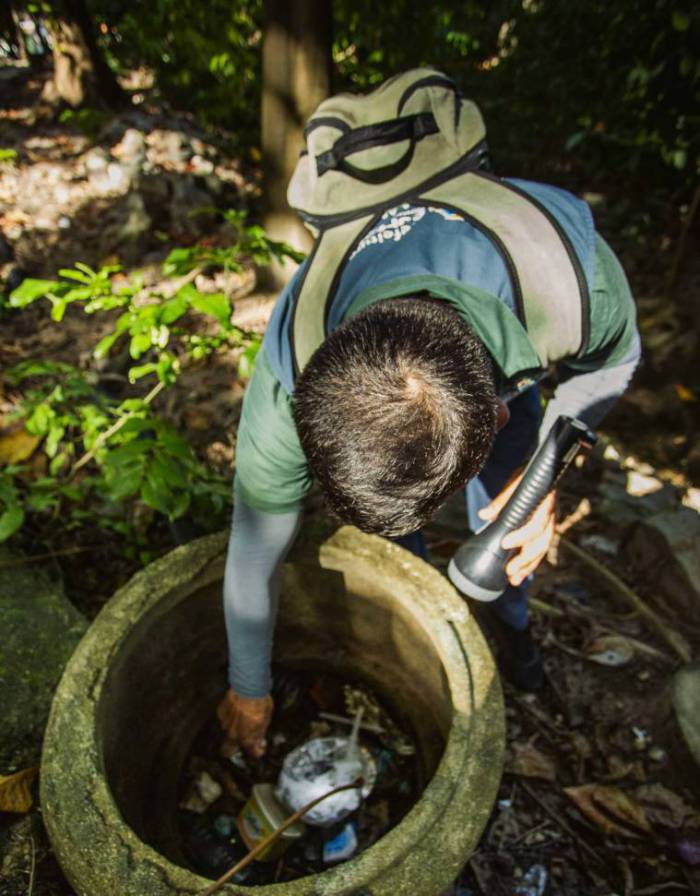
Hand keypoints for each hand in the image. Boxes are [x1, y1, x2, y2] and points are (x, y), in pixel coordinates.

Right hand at [217, 688, 272, 758]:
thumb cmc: (260, 702)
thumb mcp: (266, 719)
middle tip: (241, 741)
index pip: (252, 753)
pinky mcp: (221, 712)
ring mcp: (225, 724)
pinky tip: (236, 709)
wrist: (248, 686)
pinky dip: (230, 717)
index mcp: (247, 738)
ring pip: (227, 732)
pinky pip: (224, 719)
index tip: (260, 747)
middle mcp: (233, 734)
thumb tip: (260, 743)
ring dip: (234, 729)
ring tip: (242, 719)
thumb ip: (261, 734)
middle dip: (233, 750)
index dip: (257, 751)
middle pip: (227, 751)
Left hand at [478, 472, 555, 586]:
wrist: (543, 471)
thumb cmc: (526, 477)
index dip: (522, 536)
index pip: (536, 524)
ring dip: (528, 566)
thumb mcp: (514, 482)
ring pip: (542, 550)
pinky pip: (539, 550)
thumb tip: (483, 514)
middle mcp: (551, 516)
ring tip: (513, 580)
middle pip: (542, 543)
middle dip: (525, 559)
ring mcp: (550, 524)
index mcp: (544, 503)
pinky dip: (529, 564)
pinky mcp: (545, 531)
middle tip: (509, 570)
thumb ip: (501, 499)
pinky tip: (518, 576)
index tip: (505, 544)